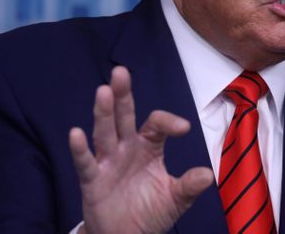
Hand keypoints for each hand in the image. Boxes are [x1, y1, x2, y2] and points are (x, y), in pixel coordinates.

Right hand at [69, 66, 213, 233]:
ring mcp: (108, 162)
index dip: (169, 122)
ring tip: (103, 91)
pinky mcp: (92, 180)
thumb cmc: (150, 211)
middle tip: (121, 72)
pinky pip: (86, 163)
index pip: (156, 124)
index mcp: (148, 146)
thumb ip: (189, 185)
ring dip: (103, 113)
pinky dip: (80, 149)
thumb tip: (208, 174)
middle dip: (123, 95)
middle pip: (124, 116)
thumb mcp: (175, 198)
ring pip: (104, 133)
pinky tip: (76, 133)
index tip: (184, 128)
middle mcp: (126, 148)